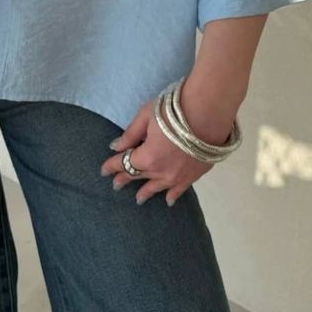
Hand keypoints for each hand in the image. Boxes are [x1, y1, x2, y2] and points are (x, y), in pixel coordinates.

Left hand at [99, 81, 237, 206]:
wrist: (208, 113)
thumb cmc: (173, 110)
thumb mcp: (145, 117)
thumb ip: (130, 134)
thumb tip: (116, 147)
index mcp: (146, 157)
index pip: (123, 164)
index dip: (111, 166)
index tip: (103, 170)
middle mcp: (160, 172)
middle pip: (138, 177)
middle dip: (125, 179)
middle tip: (116, 185)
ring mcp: (178, 176)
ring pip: (158, 187)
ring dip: (146, 192)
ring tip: (139, 199)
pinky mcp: (194, 175)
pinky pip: (180, 190)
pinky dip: (173, 195)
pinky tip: (169, 200)